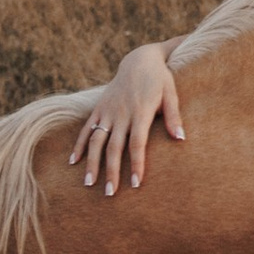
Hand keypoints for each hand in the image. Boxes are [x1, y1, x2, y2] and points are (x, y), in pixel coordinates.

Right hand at [71, 44, 182, 191]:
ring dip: (92, 162)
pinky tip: (73, 162)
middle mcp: (121, 113)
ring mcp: (107, 111)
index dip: (136, 164)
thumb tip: (180, 139)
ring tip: (89, 183)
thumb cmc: (160, 80)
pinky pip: (86, 128)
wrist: (139, 60)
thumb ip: (174, 116)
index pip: (137, 143)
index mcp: (141, 111)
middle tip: (110, 193)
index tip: (135, 183)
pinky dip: (79, 144)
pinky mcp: (99, 108)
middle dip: (111, 171)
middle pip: (114, 147)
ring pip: (97, 140)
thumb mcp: (171, 94)